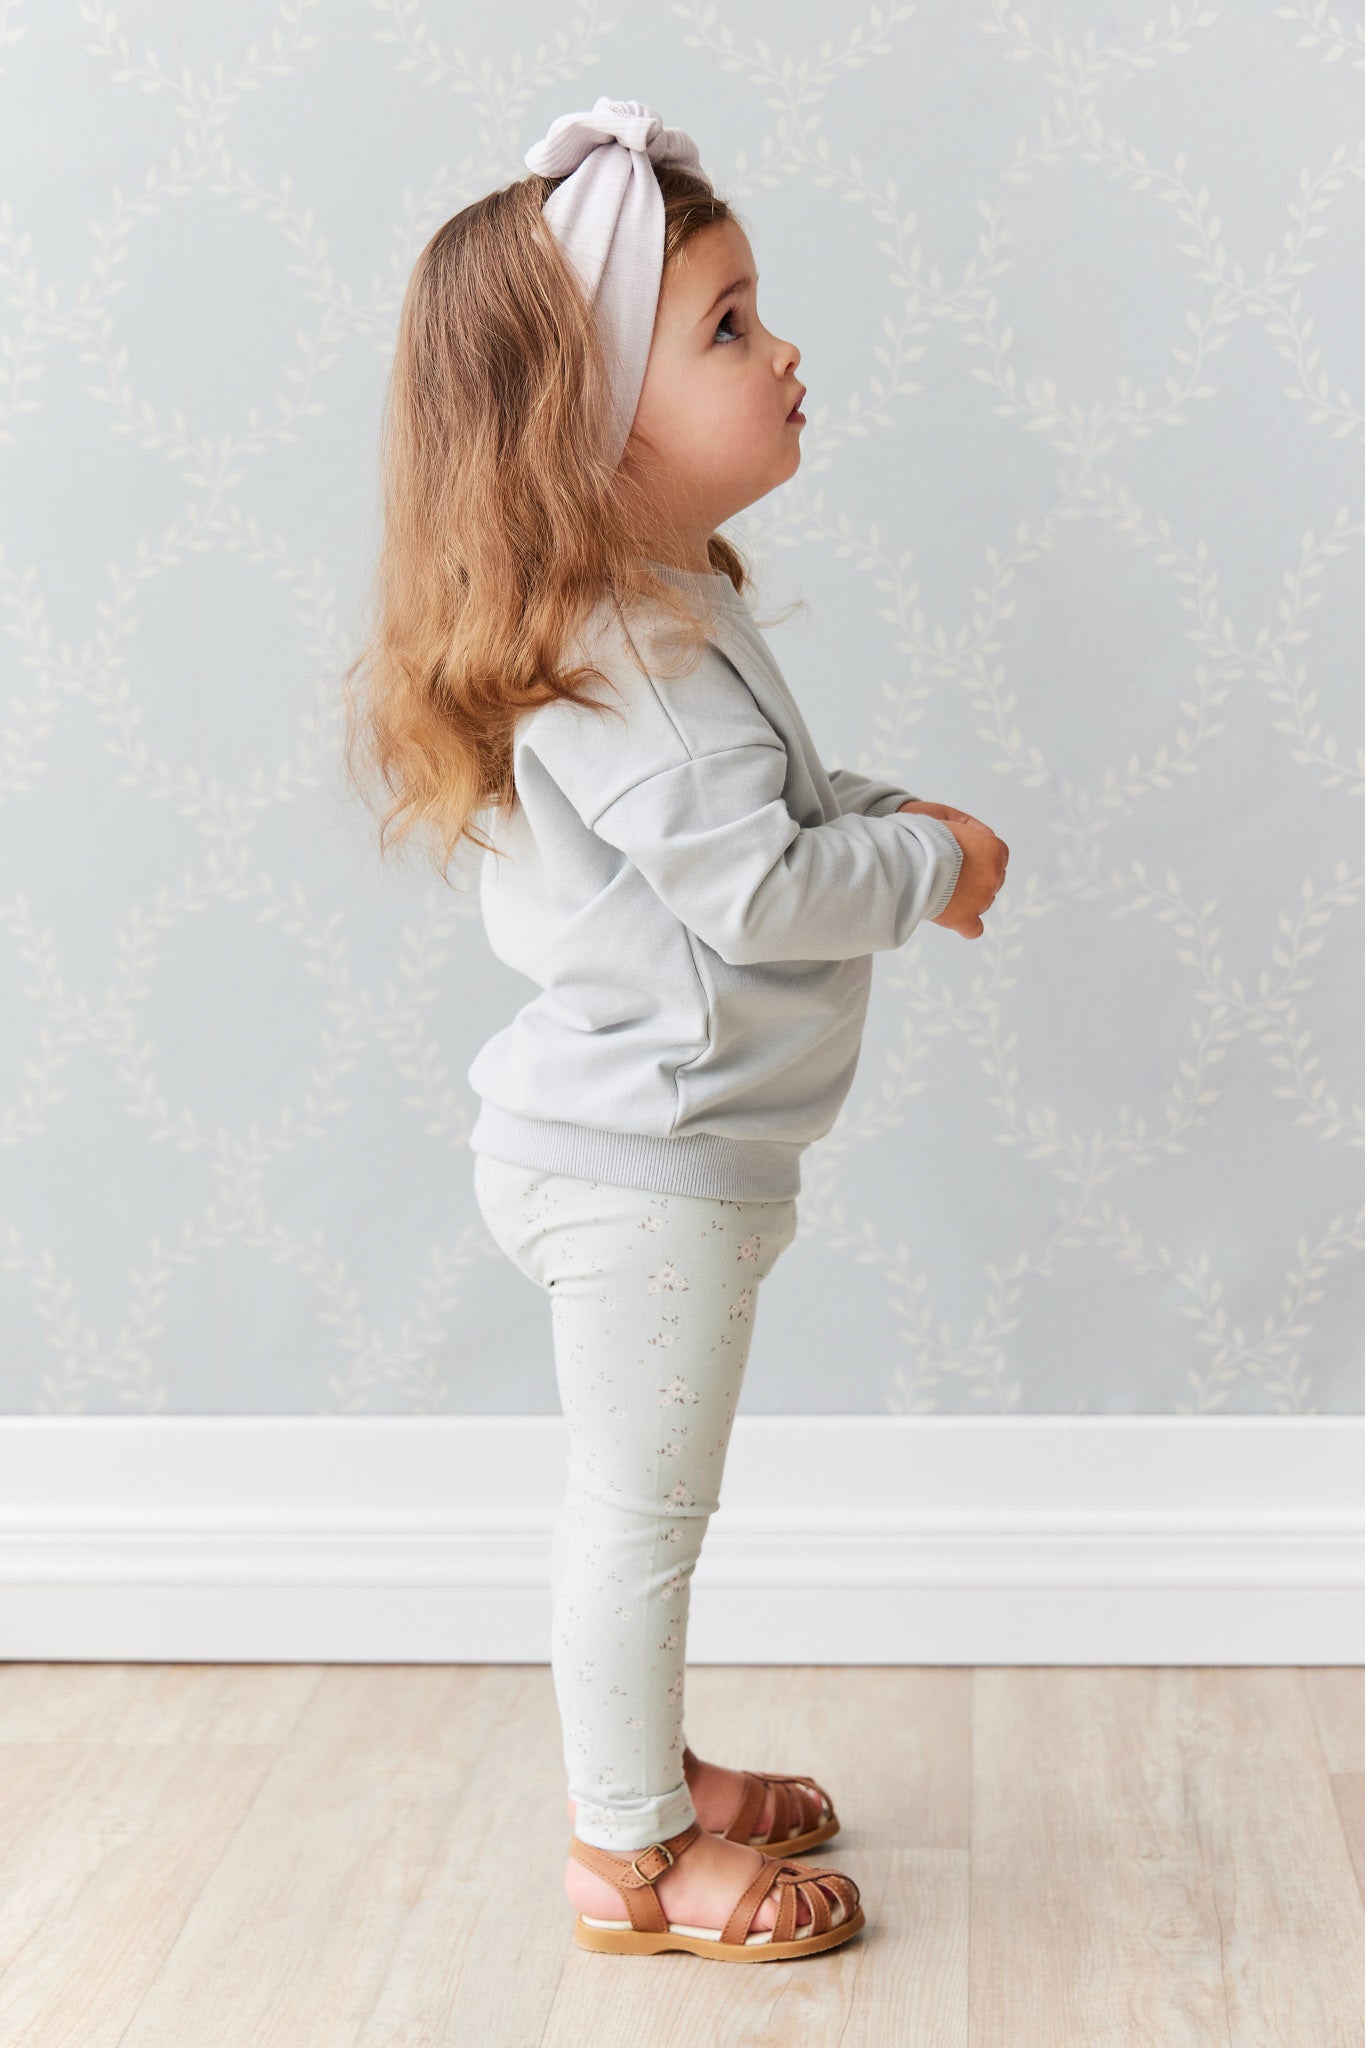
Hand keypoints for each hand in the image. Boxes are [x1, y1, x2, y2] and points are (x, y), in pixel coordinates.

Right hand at [897, 800, 1007, 939]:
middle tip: (950, 872)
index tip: (964, 855)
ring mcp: (981, 899)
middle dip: (976, 876)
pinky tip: (958, 920)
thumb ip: (972, 830)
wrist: (906, 857)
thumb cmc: (923, 834)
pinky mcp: (964, 918)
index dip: (980, 855)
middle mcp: (993, 875)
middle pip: (992, 879)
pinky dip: (967, 926)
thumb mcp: (952, 819)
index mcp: (994, 849)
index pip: (999, 855)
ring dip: (969, 897)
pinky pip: (973, 929)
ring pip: (983, 901)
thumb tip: (983, 839)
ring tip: (943, 890)